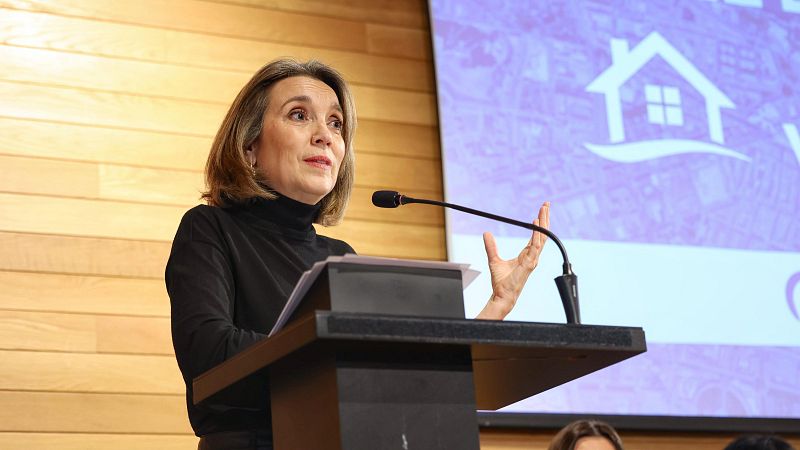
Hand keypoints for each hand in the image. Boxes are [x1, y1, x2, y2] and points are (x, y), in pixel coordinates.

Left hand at [476, 201, 549, 319]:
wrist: (501, 294)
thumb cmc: (501, 282)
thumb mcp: (494, 259)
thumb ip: (491, 246)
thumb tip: (486, 234)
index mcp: (526, 255)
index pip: (536, 236)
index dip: (539, 224)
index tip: (540, 211)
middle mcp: (532, 256)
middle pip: (542, 234)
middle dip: (545, 218)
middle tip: (546, 204)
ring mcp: (532, 259)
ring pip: (541, 237)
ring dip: (543, 222)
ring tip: (543, 209)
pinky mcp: (529, 263)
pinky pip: (535, 245)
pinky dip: (536, 234)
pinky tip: (536, 223)